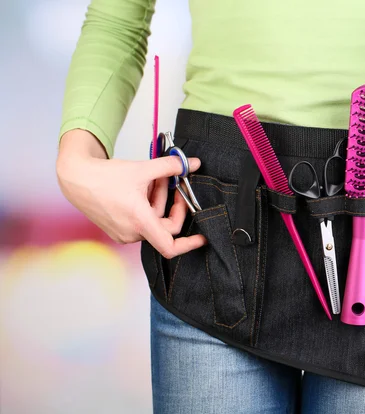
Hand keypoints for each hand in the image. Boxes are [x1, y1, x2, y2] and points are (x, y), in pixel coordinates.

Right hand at [56, 129, 205, 258]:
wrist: (75, 178)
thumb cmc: (104, 176)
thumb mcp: (143, 168)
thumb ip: (170, 167)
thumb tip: (193, 163)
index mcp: (139, 221)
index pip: (170, 246)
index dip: (189, 244)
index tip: (203, 238)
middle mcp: (131, 232)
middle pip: (166, 226)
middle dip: (173, 204)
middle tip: (176, 185)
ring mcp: (123, 233)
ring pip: (153, 221)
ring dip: (159, 200)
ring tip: (156, 178)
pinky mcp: (118, 230)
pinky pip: (141, 221)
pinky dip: (147, 205)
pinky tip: (143, 187)